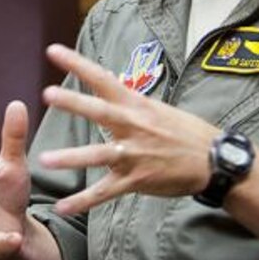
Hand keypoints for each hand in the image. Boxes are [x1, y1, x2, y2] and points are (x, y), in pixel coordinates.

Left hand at [38, 44, 216, 214]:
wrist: (214, 161)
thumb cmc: (185, 132)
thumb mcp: (158, 109)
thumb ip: (130, 102)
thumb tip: (109, 87)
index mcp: (136, 105)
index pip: (103, 79)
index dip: (78, 64)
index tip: (53, 51)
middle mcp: (133, 126)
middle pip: (100, 111)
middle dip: (74, 103)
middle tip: (47, 94)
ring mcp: (134, 154)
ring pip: (99, 155)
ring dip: (71, 158)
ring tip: (44, 159)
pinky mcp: (136, 180)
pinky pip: (105, 192)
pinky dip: (83, 202)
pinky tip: (63, 208)